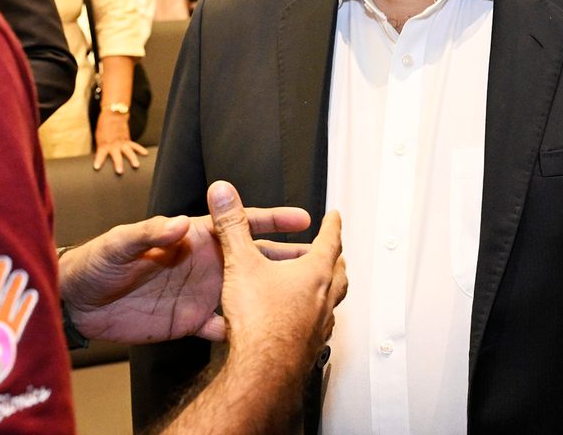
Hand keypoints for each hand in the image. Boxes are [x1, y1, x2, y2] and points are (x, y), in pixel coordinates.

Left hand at [58, 194, 312, 344]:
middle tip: (319, 261)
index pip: (237, 224)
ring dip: (272, 295)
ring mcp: (199, 293)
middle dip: (286, 259)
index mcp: (191, 238)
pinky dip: (243, 331)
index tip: (302, 219)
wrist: (77, 302)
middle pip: (253, 259)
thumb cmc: (96, 262)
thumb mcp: (120, 243)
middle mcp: (202, 263)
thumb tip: (182, 222)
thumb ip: (150, 232)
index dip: (271, 219)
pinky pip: (224, 327)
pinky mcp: (189, 322)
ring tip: (303, 299)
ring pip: (246, 292)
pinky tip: (263, 335)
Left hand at [93, 116, 148, 173]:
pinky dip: (140, 149)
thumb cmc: (104, 127)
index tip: (96, 167)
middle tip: (119, 171)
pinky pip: (135, 145)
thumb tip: (99, 158)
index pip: (100, 154)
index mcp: (104, 144)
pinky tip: (145, 154)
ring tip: (136, 165)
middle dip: (118, 163)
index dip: (98, 160)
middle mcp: (113, 144)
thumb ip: (101, 148)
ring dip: (132, 159)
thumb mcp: (99, 138)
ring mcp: (122, 142)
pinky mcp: (127, 140)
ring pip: (128, 151)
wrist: (113, 115)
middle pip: (116, 155)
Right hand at [208, 181, 346, 379]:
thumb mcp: (240, 263)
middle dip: (336, 259)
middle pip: (339, 273)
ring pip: (332, 302)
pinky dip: (314, 318)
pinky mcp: (310, 347)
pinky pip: (319, 327)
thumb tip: (223, 193)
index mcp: (314, 273)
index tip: (335, 217)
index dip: (332, 225)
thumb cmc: (259, 320)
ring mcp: (320, 325)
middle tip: (334, 252)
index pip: (330, 240)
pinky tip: (301, 324)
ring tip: (320, 288)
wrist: (263, 369)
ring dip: (328, 290)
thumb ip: (231, 226)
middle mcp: (323, 298)